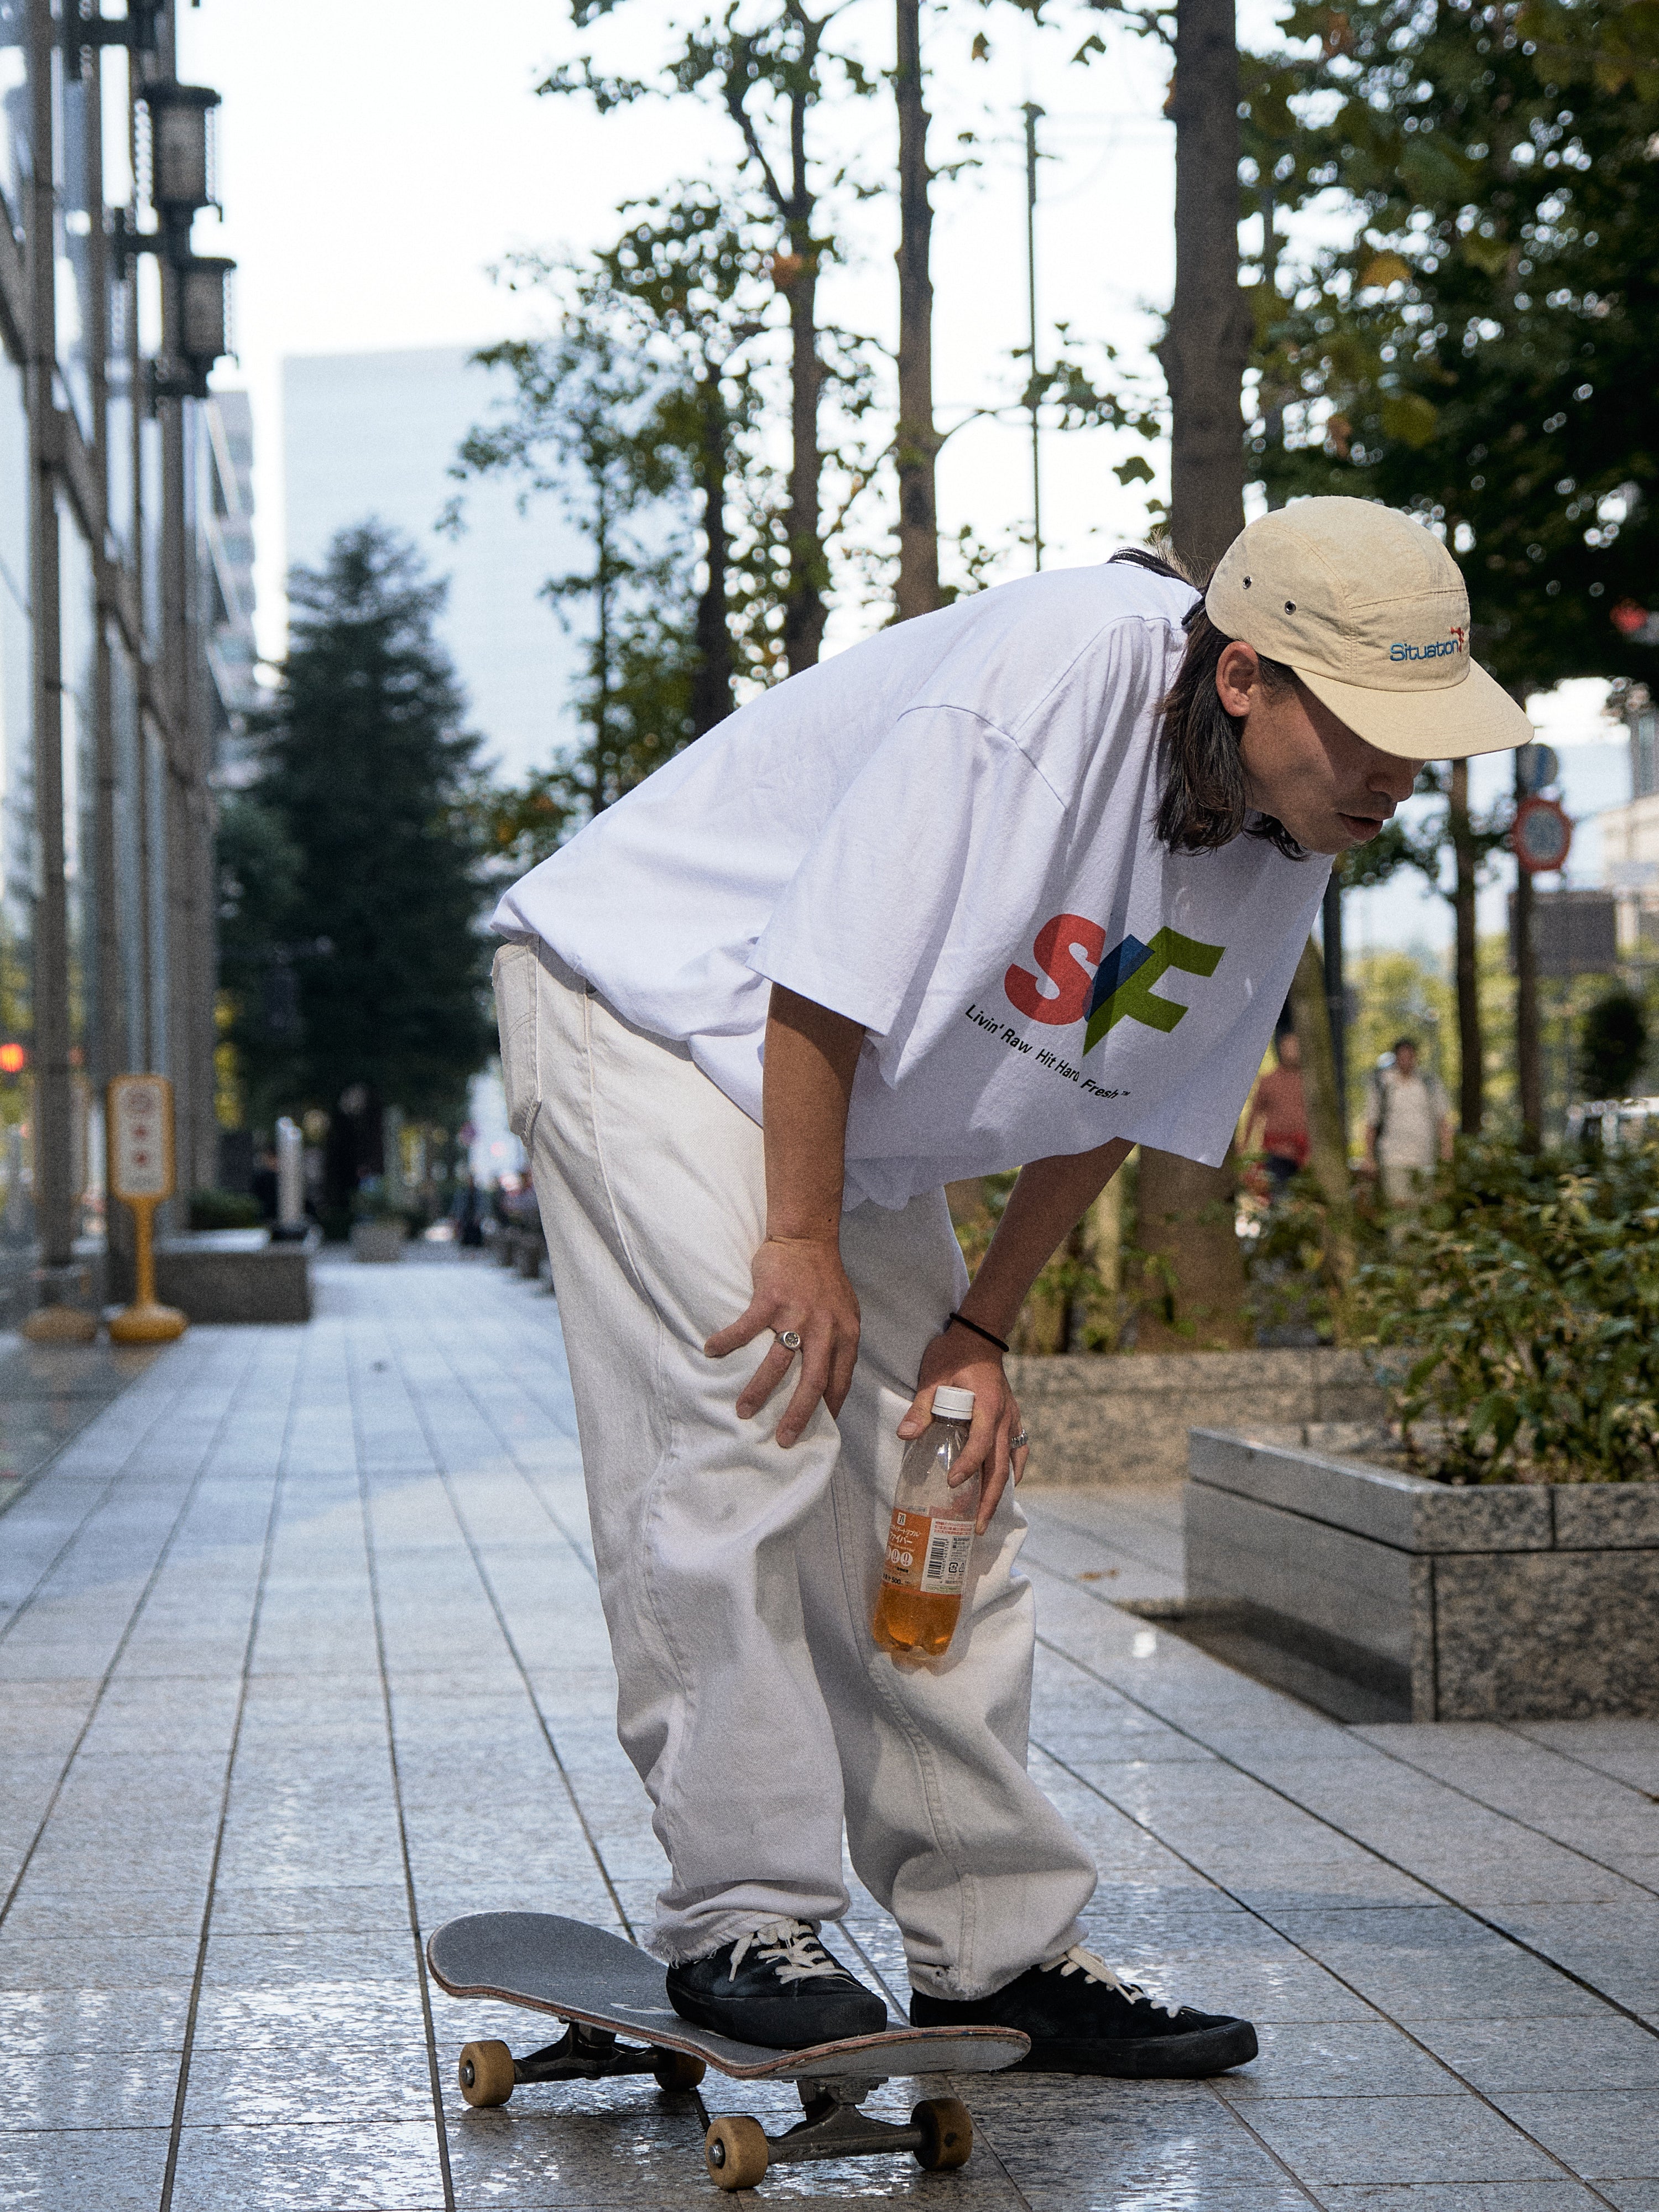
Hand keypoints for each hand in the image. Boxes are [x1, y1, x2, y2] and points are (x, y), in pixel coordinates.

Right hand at [705, 1235, 860, 1446]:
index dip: (830, 1408)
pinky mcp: (771, 1299)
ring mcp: (797, 1315)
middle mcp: (824, 1329)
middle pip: (812, 1382)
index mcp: (845, 1335)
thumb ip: (839, 1343)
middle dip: (797, 1415)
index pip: (840, 1381)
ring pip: (777, 1363)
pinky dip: (727, 1341)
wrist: (807, 1239)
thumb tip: (831, 1380)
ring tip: (743, 1412)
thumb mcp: (845, 1313)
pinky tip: (711, 1351)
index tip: (818, 1432)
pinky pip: (746, 1328)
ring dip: (758, 1390)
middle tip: (783, 1440)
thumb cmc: (824, 1279)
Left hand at [899, 1329, 1027, 1533]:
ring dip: (1001, 1491)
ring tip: (987, 1517)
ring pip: (1012, 1463)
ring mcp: (1013, 1419)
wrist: (979, 1335)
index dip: (968, 1466)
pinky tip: (1005, 1487)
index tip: (952, 1484)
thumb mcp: (932, 1376)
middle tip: (978, 1527)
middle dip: (990, 1498)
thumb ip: (921, 1407)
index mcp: (988, 1407)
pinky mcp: (1013, 1419)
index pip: (981, 1445)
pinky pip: (1018, 1451)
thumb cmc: (954, 1354)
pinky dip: (1013, 1472)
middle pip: (1002, 1466)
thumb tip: (905, 1435)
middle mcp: (1006, 1417)